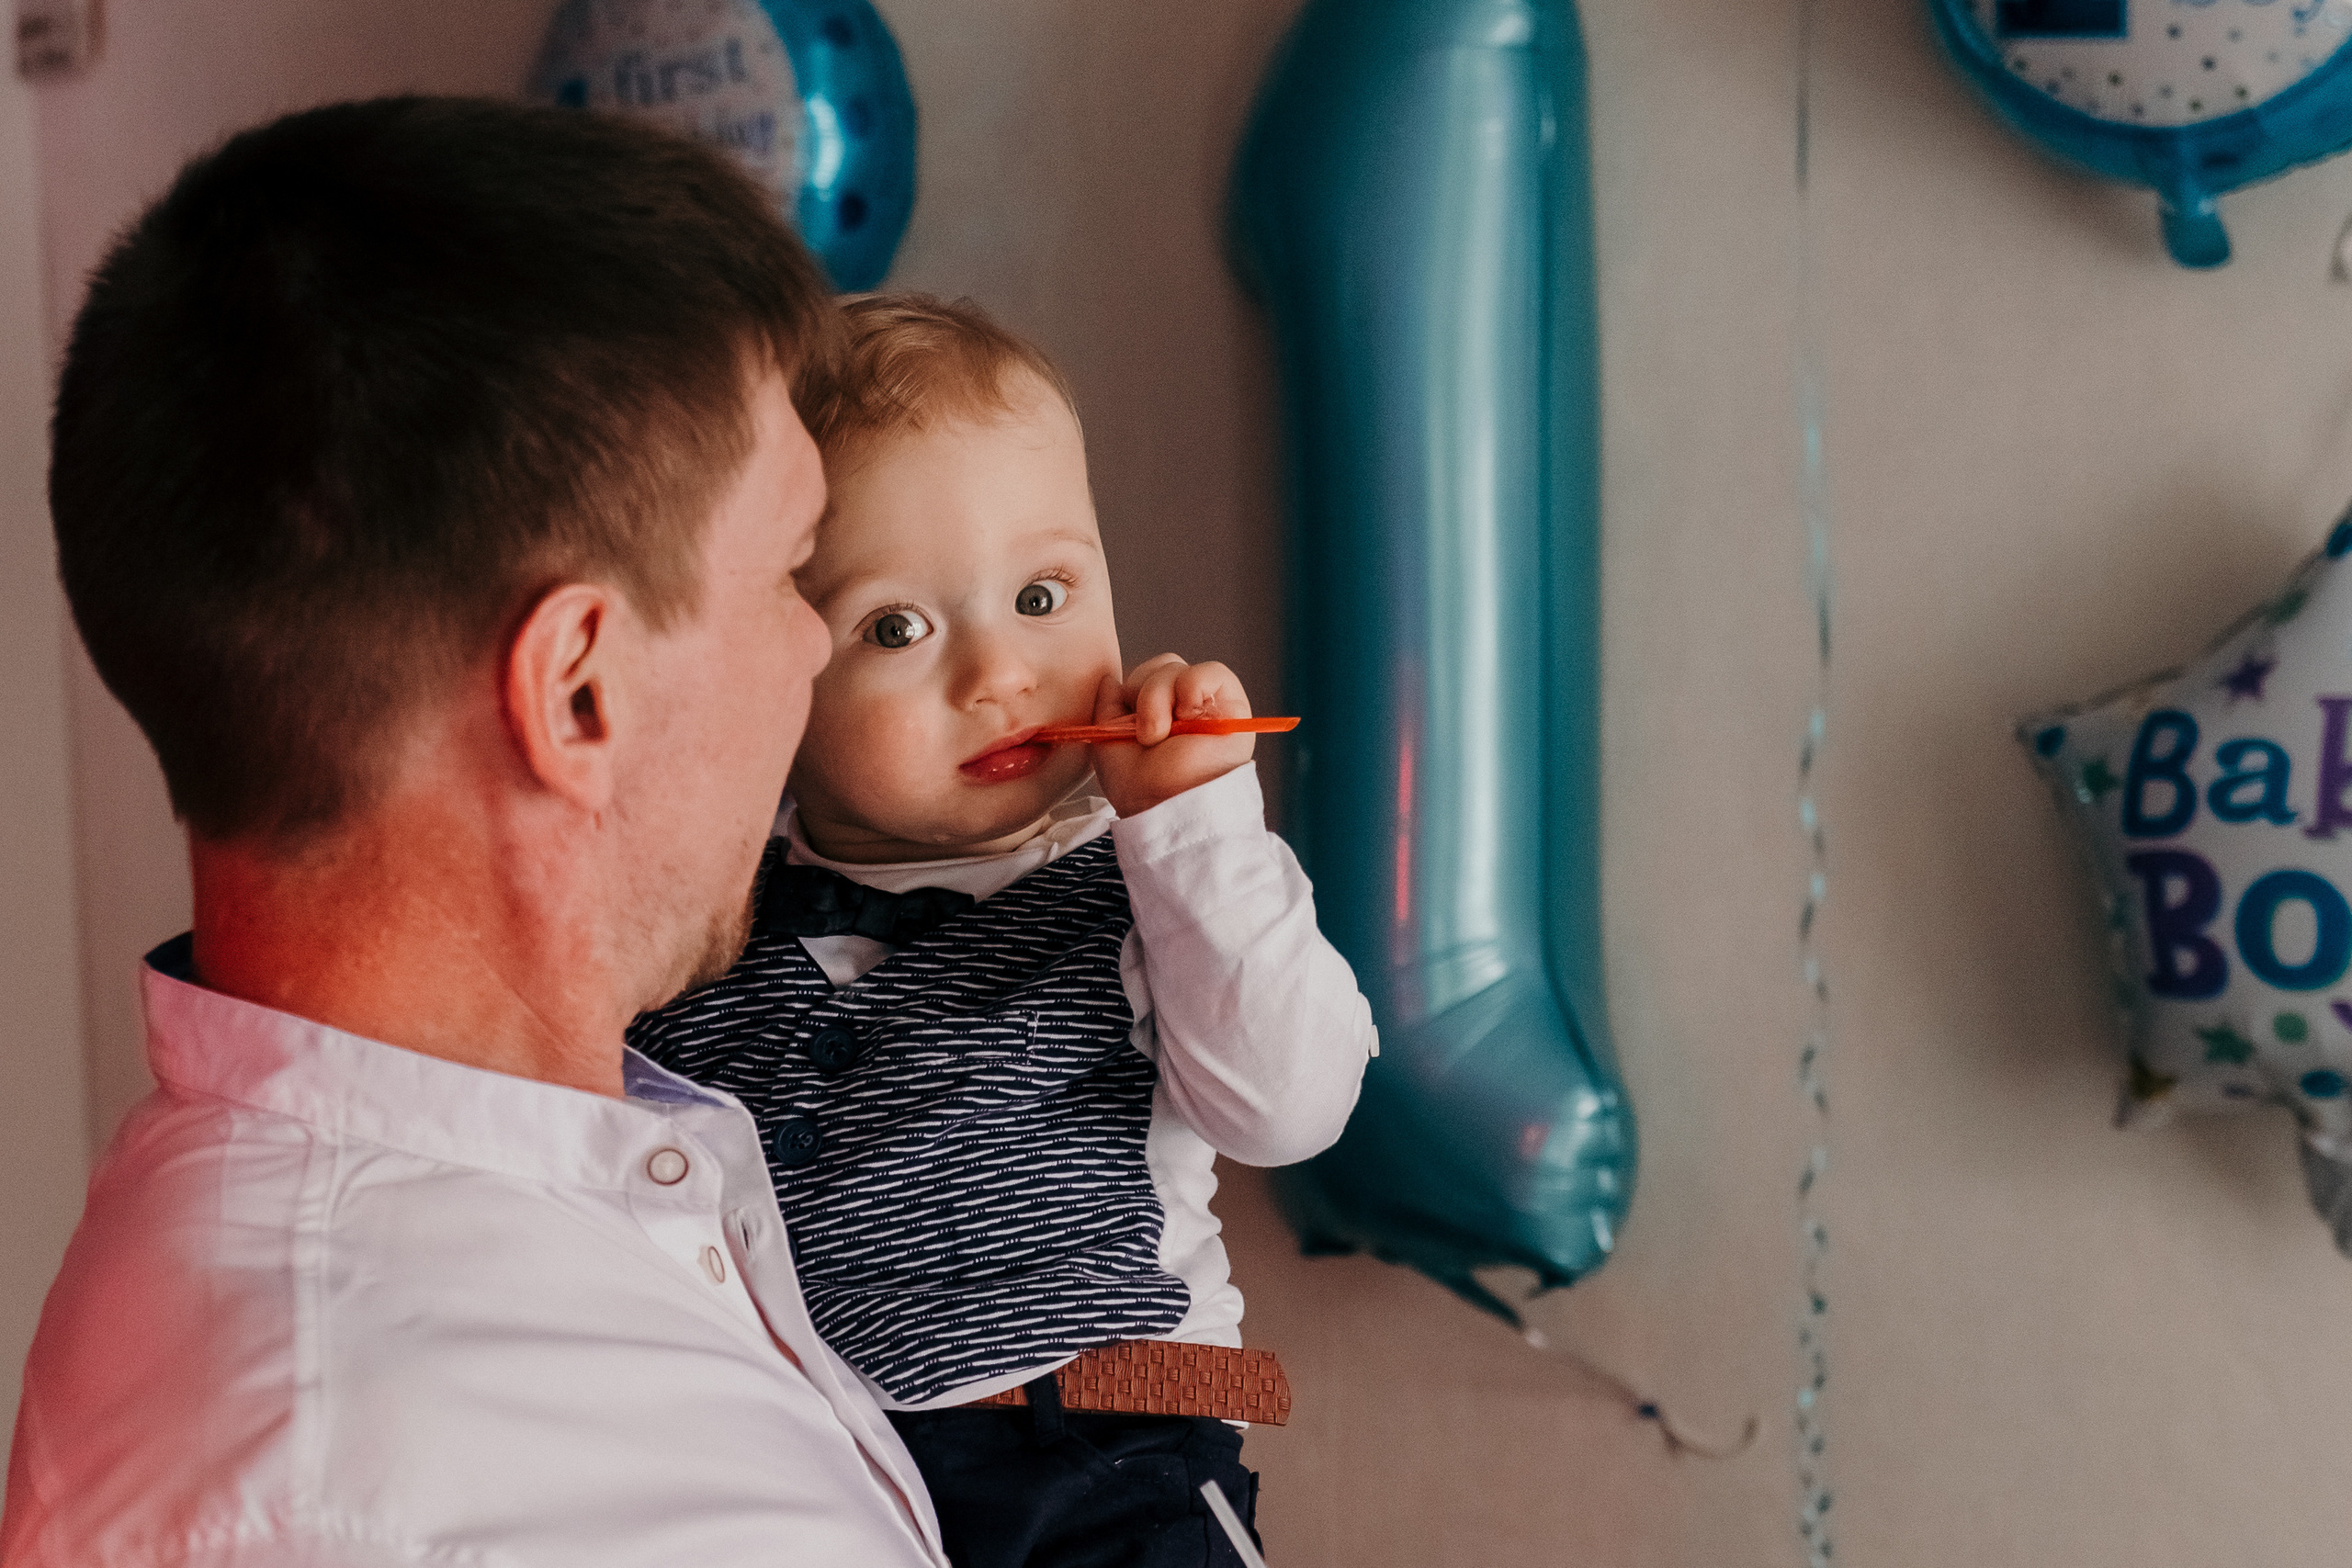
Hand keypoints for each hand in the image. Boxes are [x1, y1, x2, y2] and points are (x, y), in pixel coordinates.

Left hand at [1088, 654, 1254, 817]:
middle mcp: (1183, 705)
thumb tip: (1110, 677)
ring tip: (1161, 734)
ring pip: (1176, 667)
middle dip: (1144, 694)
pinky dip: (1191, 687)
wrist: (1166, 804)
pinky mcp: (1232, 705)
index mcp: (1158, 711)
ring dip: (1159, 699)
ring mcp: (1207, 704)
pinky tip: (1188, 717)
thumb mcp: (1108, 738)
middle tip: (1146, 734)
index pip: (1144, 673)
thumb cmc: (1138, 784)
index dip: (1131, 689)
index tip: (1126, 725)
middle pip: (1161, 665)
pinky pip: (1212, 671)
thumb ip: (1107, 704)